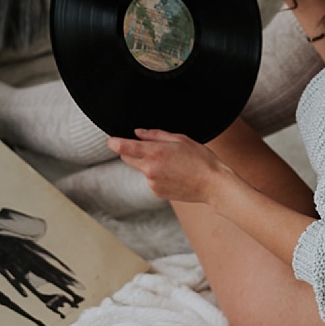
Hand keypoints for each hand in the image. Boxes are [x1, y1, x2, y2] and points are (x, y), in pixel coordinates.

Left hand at [108, 129, 227, 202]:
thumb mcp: (181, 139)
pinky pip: (150, 180)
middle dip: (134, 151)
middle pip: (127, 157)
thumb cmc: (202, 160)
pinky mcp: (157, 192)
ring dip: (148, 165)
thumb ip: (156, 135)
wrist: (213, 185)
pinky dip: (157, 176)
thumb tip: (138, 133)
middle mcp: (149, 169)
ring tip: (172, 164)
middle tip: (153, 149)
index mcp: (155, 152)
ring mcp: (152, 182)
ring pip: (141, 169)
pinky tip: (174, 174)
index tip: (111, 141)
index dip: (114, 142)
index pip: (123, 147)